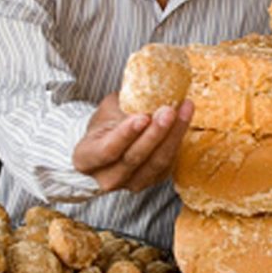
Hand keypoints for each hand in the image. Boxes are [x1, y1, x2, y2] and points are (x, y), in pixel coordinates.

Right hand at [73, 93, 193, 192]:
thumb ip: (124, 105)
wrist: (110, 142)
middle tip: (168, 111)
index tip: (142, 117)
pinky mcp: (152, 181)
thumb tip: (149, 88)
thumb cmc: (105, 124)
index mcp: (86, 160)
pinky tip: (185, 118)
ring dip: (172, 135)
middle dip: (155, 133)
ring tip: (183, 110)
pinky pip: (169, 163)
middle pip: (135, 158)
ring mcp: (131, 183)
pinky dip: (178, 139)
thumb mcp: (107, 111)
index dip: (126, 135)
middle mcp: (107, 178)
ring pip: (156, 163)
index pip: (107, 150)